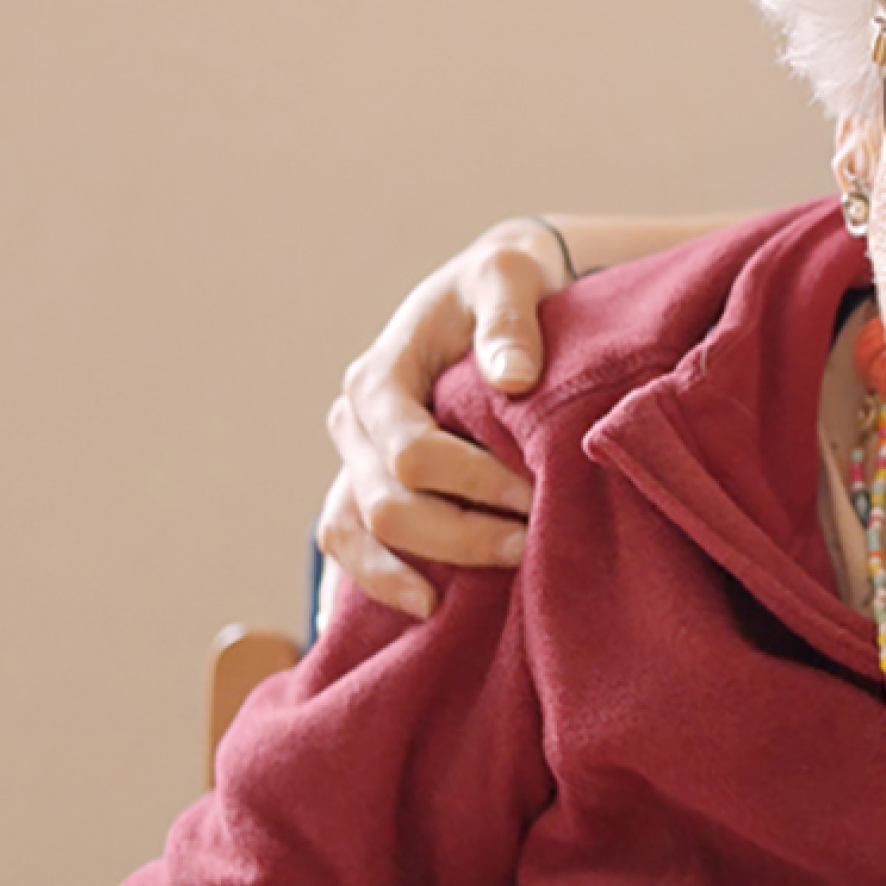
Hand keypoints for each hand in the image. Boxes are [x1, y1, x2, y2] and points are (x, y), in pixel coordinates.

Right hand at [320, 217, 566, 616]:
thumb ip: (509, 320)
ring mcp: (352, 456)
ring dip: (411, 570)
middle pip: (385, 505)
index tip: (536, 496)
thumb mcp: (509, 278)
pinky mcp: (363, 483)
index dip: (473, 484)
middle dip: (458, 535)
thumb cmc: (500, 285)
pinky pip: (348, 544)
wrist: (486, 291)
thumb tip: (512, 379)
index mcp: (380, 375)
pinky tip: (422, 607)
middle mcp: (353, 421)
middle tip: (528, 547)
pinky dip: (376, 578)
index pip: (412, 453)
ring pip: (353, 533)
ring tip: (471, 594)